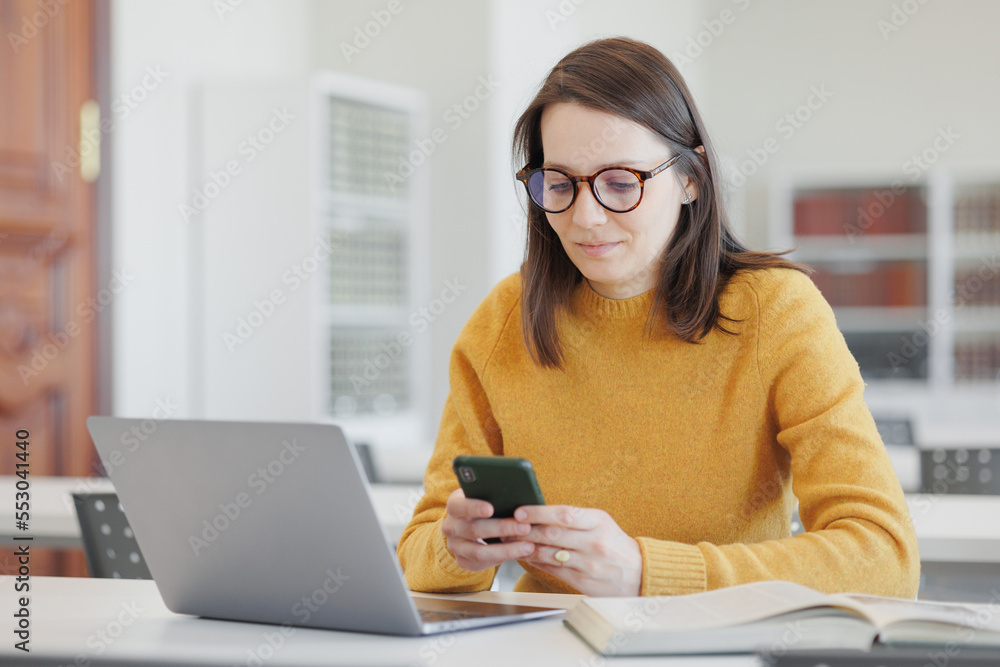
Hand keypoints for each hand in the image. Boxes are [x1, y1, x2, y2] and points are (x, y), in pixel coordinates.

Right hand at [440, 488, 535, 570]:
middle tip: (525, 527)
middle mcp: (450, 527)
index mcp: (454, 506)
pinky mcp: (463, 561)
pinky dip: (502, 559)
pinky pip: (482, 564)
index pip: (458, 506)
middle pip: (474, 530)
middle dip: (502, 529)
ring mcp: (455, 546)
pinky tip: (520, 554)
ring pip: (479, 552)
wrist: (471, 523)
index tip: (491, 508)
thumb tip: (516, 493)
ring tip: (528, 546)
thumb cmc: (485, 503)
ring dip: (506, 550)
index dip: (473, 507)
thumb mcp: (485, 494)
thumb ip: (494, 494)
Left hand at [507, 505, 641, 596]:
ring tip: (508, 541)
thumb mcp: (600, 523)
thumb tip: (538, 513)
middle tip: (506, 526)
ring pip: (548, 554)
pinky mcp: (582, 581)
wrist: (638, 573)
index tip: (519, 511)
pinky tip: (524, 555)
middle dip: (525, 531)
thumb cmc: (613, 543)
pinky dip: (535, 561)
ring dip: (525, 548)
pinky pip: (552, 570)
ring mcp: (588, 564)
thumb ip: (573, 518)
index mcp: (598, 522)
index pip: (564, 514)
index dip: (538, 512)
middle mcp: (594, 542)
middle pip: (552, 535)